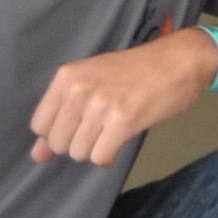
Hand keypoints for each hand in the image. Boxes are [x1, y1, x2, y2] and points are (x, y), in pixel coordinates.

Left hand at [25, 28, 216, 166]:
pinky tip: (121, 139)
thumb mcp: (93, 83)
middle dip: (79, 144)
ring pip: (79, 152)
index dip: (60, 133)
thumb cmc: (137, 71)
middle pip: (58, 143)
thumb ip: (61, 118)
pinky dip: (110, 156)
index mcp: (67, 76)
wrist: (180, 60)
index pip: (40, 126)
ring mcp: (101, 104)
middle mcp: (79, 89)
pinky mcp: (123, 120)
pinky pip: (101, 156)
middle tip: (101, 128)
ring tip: (113, 132)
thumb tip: (37, 156)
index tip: (81, 125)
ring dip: (96, 150)